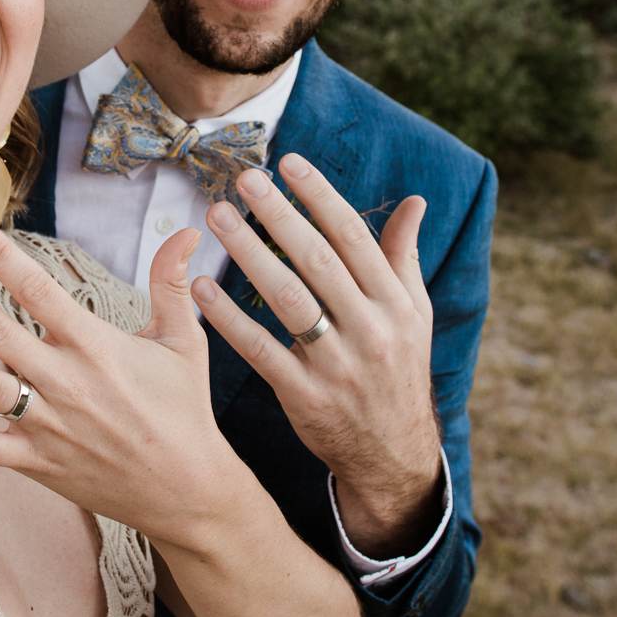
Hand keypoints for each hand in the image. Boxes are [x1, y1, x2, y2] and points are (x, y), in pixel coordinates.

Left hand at [0, 214, 240, 549]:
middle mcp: (66, 382)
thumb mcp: (184, 341)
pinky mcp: (37, 465)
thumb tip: (189, 226)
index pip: (39, 290)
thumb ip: (171, 282)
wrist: (188, 493)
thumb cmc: (184, 410)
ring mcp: (48, 426)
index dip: (2, 255)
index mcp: (96, 347)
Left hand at [195, 153, 442, 556]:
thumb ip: (404, 258)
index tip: (288, 164)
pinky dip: (230, 319)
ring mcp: (337, 364)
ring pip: (288, 299)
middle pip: (318, 261)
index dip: (320, 197)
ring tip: (217, 217)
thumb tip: (415, 202)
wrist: (393, 453)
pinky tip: (201, 288)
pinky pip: (261, 350)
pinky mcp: (304, 396)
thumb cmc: (398, 369)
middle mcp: (371, 329)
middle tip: (243, 180)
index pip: (354, 238)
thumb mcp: (414, 315)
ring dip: (249, 254)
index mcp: (396, 302)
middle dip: (278, 216)